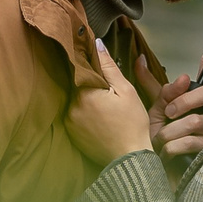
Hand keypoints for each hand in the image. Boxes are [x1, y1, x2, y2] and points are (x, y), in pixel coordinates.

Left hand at [67, 41, 157, 166]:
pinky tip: (99, 119)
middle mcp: (71, 106)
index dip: (89, 65)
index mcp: (84, 92)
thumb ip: (109, 67)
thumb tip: (96, 43)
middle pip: (77, 85)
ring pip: (75, 100)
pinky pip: (75, 116)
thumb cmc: (132, 123)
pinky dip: (84, 113)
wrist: (129, 158)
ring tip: (104, 107)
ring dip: (85, 99)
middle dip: (89, 84)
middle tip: (107, 91)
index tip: (98, 66)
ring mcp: (69, 121)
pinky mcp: (71, 134)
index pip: (80, 69)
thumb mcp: (126, 91)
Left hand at [142, 56, 202, 158]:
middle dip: (183, 102)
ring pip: (194, 121)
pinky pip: (189, 142)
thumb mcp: (159, 107)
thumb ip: (152, 85)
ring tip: (161, 138)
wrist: (162, 165)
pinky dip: (171, 147)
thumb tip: (140, 59)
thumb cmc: (165, 134)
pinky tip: (166, 151)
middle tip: (168, 114)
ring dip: (169, 131)